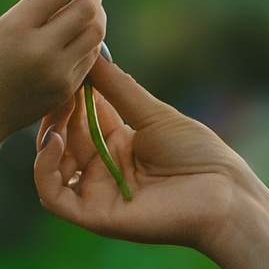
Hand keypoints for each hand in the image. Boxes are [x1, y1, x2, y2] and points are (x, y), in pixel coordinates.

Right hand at [0, 0, 107, 144]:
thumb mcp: (0, 29)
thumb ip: (35, 10)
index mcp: (17, 27)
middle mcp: (40, 50)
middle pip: (87, 9)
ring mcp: (57, 73)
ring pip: (96, 32)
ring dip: (97, 15)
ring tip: (87, 8)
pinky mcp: (66, 90)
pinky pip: (91, 56)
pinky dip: (90, 39)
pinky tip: (80, 33)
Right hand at [34, 55, 266, 252]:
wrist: (223, 194)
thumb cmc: (197, 153)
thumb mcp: (153, 114)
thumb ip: (118, 88)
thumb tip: (92, 54)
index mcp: (118, 144)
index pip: (79, 116)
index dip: (70, 94)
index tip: (67, 68)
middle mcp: (103, 169)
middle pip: (63, 138)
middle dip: (57, 111)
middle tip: (56, 85)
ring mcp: (97, 193)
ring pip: (52, 167)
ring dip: (47, 137)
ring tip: (57, 111)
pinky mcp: (95, 215)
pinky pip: (54, 196)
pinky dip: (45, 169)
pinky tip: (54, 141)